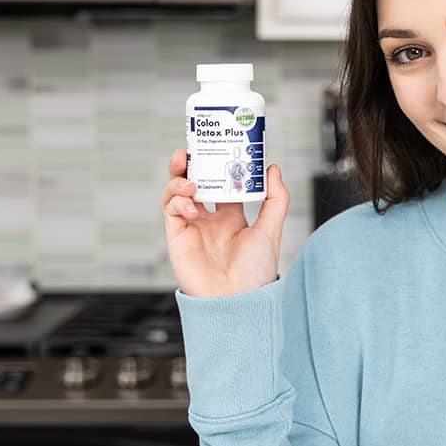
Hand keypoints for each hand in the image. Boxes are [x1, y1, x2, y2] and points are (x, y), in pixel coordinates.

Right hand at [160, 148, 288, 297]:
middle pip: (195, 183)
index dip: (219, 165)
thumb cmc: (256, 271)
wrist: (236, 299)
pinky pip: (170, 210)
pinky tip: (189, 201)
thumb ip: (275, 198)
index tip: (220, 146)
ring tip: (189, 178)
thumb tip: (272, 168)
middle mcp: (210, 220)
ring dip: (179, 180)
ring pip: (177, 193)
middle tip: (190, 150)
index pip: (222, 183)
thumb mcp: (271, 228)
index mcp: (232, 217)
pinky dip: (176, 199)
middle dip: (190, 165)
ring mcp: (192, 227)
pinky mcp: (177, 236)